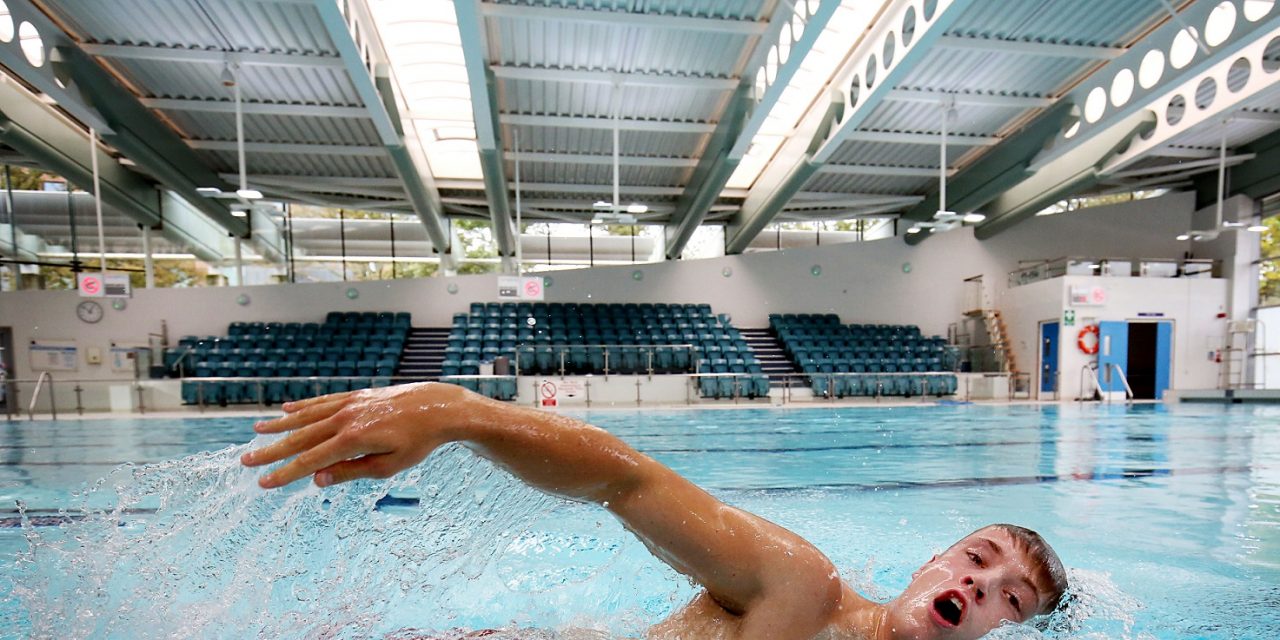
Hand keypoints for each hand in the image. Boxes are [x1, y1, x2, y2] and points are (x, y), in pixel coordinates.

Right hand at [240, 382, 470, 488]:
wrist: (439, 408)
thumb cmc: (417, 443)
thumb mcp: (388, 466)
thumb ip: (350, 472)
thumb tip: (316, 479)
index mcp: (352, 440)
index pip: (309, 461)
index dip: (284, 474)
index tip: (262, 484)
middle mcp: (345, 418)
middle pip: (300, 437)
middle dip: (272, 451)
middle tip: (245, 461)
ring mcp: (350, 404)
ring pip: (307, 416)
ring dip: (280, 425)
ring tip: (257, 431)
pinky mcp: (357, 395)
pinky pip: (323, 401)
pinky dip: (303, 406)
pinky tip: (287, 410)